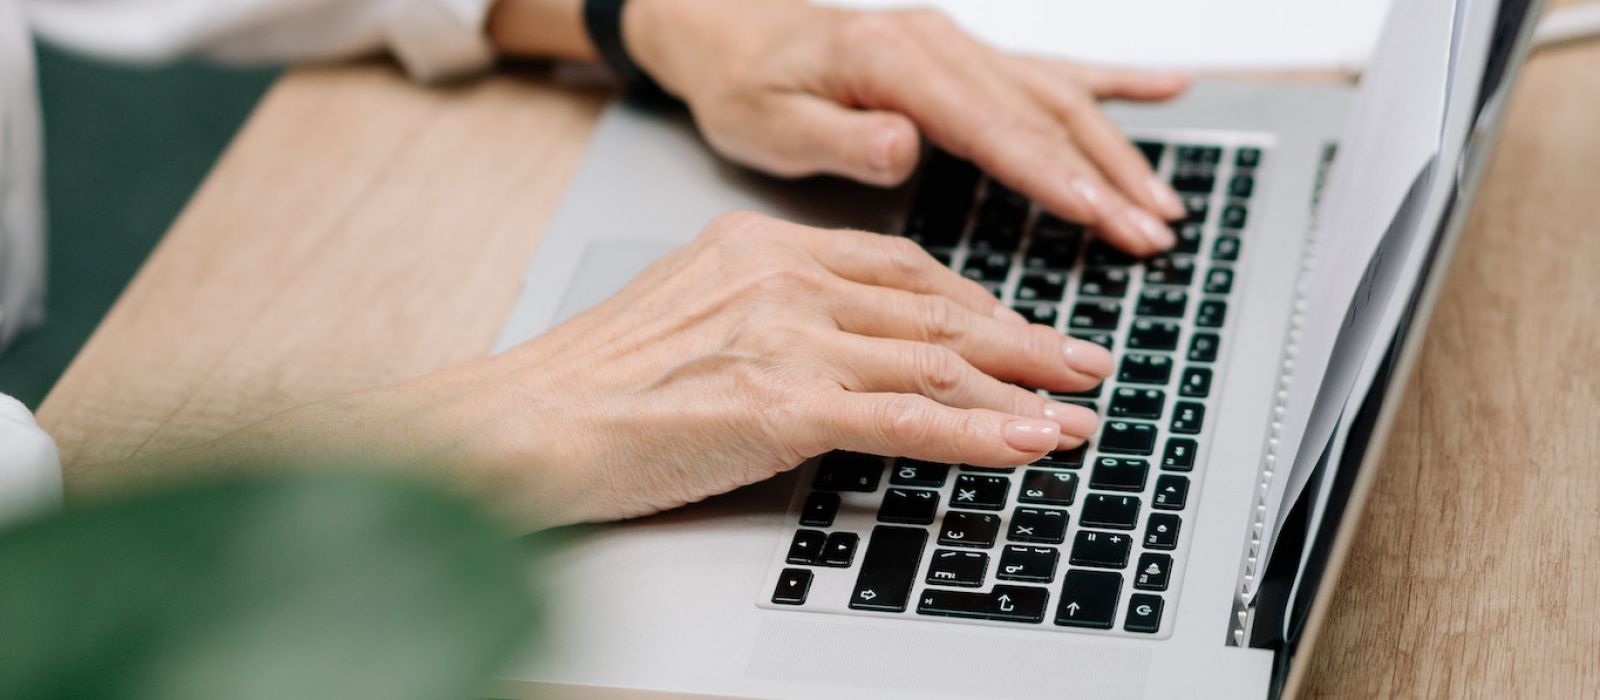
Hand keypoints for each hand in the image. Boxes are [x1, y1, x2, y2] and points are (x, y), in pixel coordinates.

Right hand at [220, 213, 1112, 528]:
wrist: (525, 423)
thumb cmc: (596, 382)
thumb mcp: (695, 316)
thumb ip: (773, 314)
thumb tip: (843, 351)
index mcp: (762, 246)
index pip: (896, 268)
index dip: (973, 302)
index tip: (1019, 325)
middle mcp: (783, 276)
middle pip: (933, 307)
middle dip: (1021, 338)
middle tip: (1083, 359)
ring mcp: (786, 336)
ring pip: (933, 360)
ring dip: (1020, 388)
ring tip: (1078, 408)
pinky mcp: (782, 403)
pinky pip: (907, 418)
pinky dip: (980, 433)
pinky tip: (1027, 443)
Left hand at [618, 0, 1189, 253]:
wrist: (730, 32)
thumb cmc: (745, 83)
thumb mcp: (769, 122)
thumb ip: (841, 138)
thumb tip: (904, 147)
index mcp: (893, 60)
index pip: (989, 125)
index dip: (1049, 172)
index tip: (1099, 212)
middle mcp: (938, 45)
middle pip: (1040, 114)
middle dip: (1104, 176)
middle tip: (1151, 232)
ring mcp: (958, 47)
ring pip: (1057, 96)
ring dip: (1116, 150)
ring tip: (1163, 205)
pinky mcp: (965, 58)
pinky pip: (1049, 69)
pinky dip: (1112, 82)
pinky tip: (1167, 88)